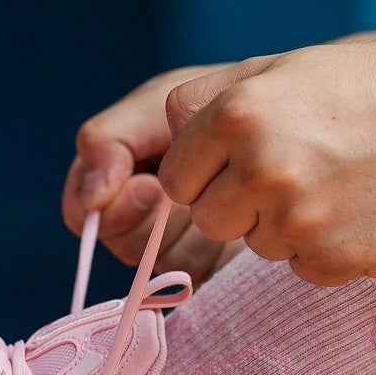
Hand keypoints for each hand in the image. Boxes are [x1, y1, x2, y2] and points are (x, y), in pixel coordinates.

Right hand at [60, 62, 240, 285]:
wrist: (292, 120)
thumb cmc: (222, 104)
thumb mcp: (158, 104)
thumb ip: (110, 138)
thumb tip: (91, 198)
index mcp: (115, 174)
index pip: (83, 213)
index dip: (109, 206)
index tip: (145, 184)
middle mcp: (138, 214)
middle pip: (118, 241)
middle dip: (149, 217)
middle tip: (173, 194)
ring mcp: (173, 242)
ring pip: (156, 259)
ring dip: (185, 227)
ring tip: (216, 194)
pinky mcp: (208, 263)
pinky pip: (193, 271)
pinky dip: (213, 244)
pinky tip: (237, 216)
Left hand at [158, 29, 375, 284]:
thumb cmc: (353, 89)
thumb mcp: (269, 71)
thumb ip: (202, 102)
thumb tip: (158, 140)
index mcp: (233, 117)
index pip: (175, 181)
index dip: (204, 177)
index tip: (237, 165)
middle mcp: (259, 167)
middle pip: (208, 220)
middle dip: (238, 205)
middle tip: (291, 174)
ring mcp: (297, 217)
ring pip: (254, 246)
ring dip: (283, 226)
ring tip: (331, 184)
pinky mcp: (331, 257)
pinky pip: (299, 269)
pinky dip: (322, 250)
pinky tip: (353, 210)